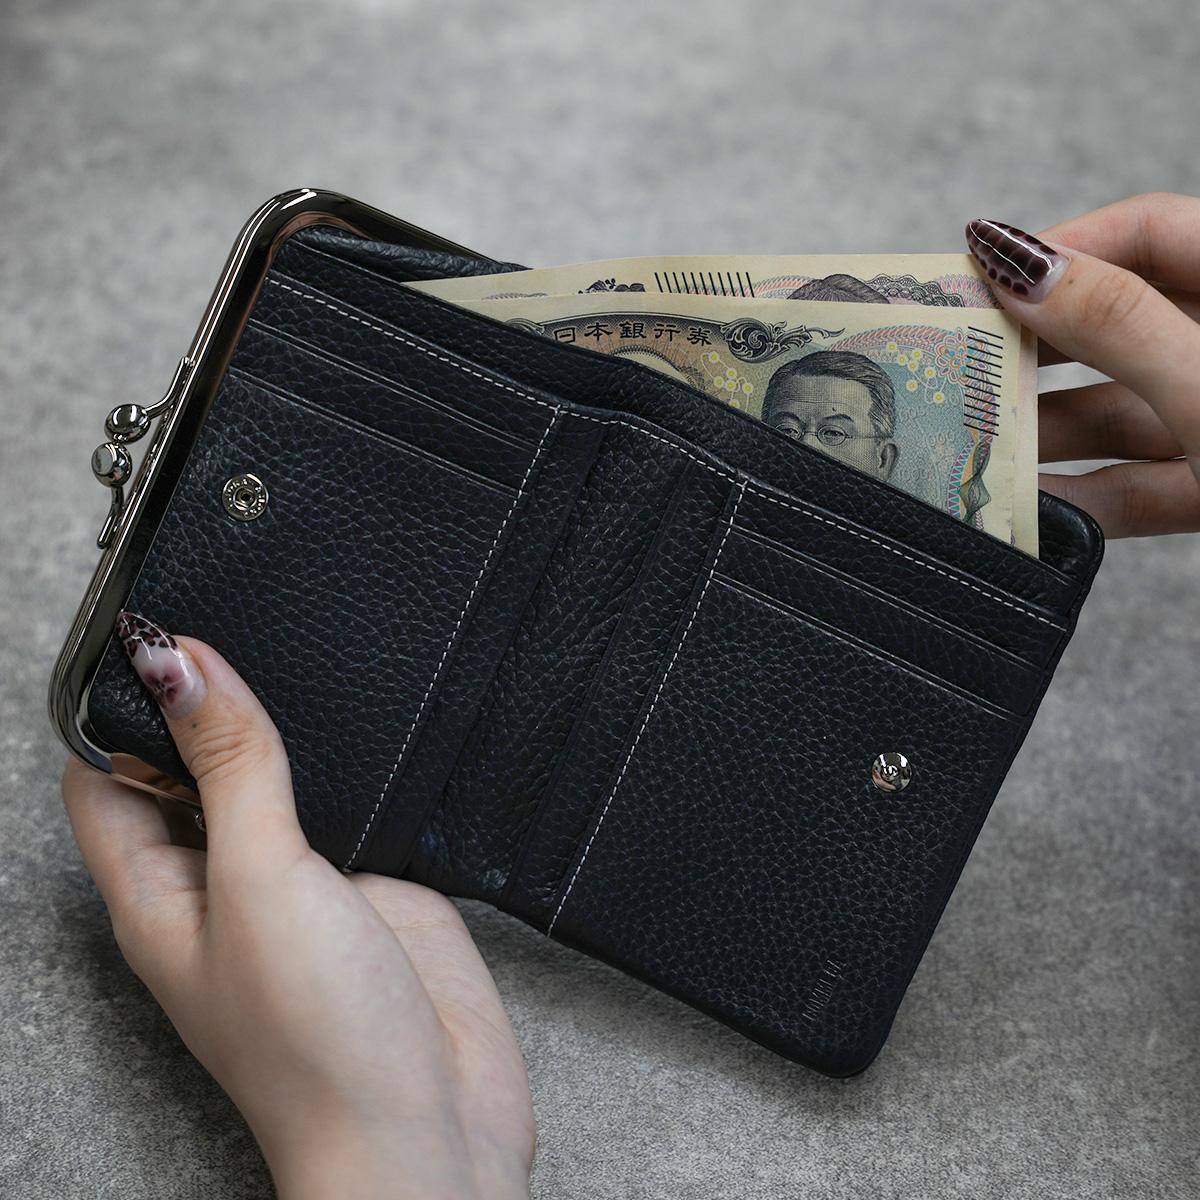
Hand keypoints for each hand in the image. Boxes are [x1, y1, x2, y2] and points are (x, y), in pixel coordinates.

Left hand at [62, 611, 533, 1199]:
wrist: (430, 1122)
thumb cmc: (317, 1043)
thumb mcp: (259, 878)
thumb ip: (228, 765)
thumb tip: (176, 660)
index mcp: (158, 890)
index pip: (101, 774)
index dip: (118, 703)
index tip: (158, 632)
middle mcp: (222, 880)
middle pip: (189, 766)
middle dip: (206, 702)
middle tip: (237, 627)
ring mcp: (300, 878)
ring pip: (274, 776)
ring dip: (283, 726)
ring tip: (304, 664)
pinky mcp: (370, 879)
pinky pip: (349, 799)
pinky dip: (353, 759)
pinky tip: (371, 730)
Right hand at [964, 193, 1199, 535]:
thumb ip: (1119, 324)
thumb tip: (1021, 265)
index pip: (1148, 232)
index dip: (1061, 247)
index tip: (979, 276)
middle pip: (1119, 325)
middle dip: (1036, 352)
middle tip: (956, 369)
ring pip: (1123, 412)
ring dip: (1049, 436)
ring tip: (975, 451)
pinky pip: (1142, 485)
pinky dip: (1086, 498)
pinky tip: (1032, 510)